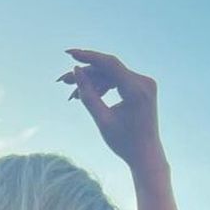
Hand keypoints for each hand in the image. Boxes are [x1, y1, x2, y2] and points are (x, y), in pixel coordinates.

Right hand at [58, 49, 163, 171]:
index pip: (109, 64)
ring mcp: (145, 84)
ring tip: (72, 94)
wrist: (146, 156)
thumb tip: (76, 71)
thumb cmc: (124, 143)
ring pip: (112, 76)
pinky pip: (119, 81)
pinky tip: (88, 95)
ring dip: (93, 82)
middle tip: (63, 81)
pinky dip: (103, 87)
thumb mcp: (102, 120)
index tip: (70, 53)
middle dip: (86, 75)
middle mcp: (144, 82)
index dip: (88, 56)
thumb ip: (88, 95)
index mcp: (136, 89)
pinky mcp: (142, 88)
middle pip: (109, 70)